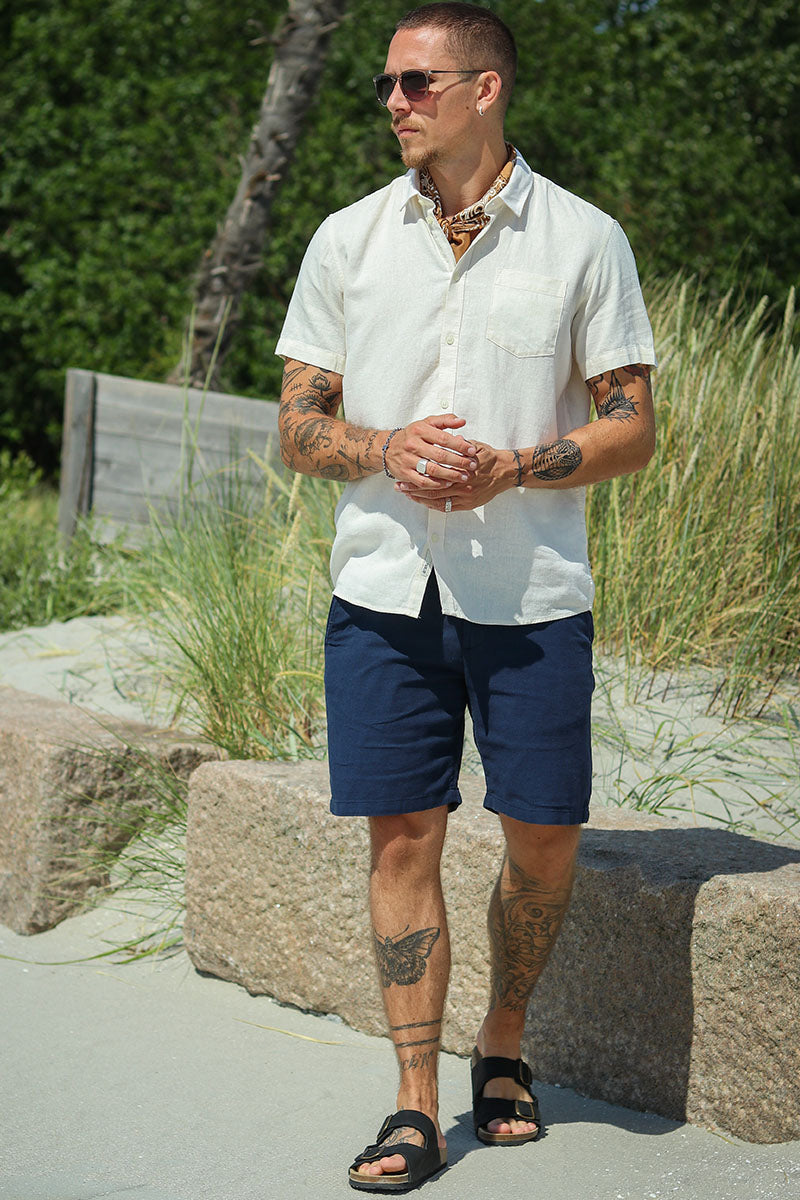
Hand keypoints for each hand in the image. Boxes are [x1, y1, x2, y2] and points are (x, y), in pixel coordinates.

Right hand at [384, 414, 478, 489]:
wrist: (387, 448)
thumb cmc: (412, 435)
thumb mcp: (427, 423)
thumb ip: (445, 421)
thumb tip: (462, 421)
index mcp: (420, 430)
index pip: (444, 438)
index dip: (460, 445)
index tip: (472, 450)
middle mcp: (413, 444)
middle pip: (440, 455)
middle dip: (459, 461)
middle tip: (472, 466)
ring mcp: (408, 460)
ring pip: (432, 470)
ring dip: (450, 475)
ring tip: (464, 477)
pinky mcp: (404, 473)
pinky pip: (422, 481)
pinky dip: (436, 484)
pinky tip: (448, 484)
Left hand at [397, 441, 515, 510]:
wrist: (506, 472)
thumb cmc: (489, 457)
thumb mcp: (475, 446)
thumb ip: (460, 444)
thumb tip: (450, 437)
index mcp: (462, 468)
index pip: (435, 472)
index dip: (418, 473)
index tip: (404, 473)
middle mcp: (463, 484)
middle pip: (432, 488)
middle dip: (414, 488)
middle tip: (399, 487)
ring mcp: (465, 496)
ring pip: (437, 499)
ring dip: (420, 498)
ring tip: (407, 495)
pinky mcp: (467, 505)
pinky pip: (446, 507)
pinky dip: (433, 505)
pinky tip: (423, 502)